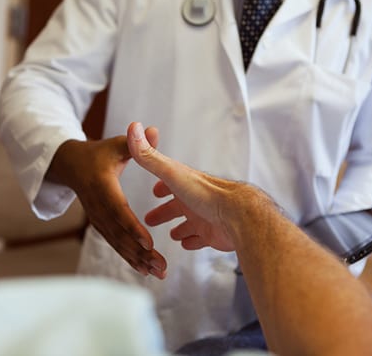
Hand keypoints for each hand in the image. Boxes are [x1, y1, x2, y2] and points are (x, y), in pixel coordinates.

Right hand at [49, 132, 166, 278]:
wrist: (71, 167)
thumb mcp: (115, 145)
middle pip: (120, 233)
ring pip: (117, 243)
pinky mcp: (100, 225)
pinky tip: (144, 269)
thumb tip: (152, 129)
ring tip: (157, 273)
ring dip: (137, 259)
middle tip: (161, 266)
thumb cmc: (98, 153)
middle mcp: (98, 207)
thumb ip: (135, 143)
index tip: (149, 242)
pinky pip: (115, 243)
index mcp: (102, 186)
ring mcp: (97, 218)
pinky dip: (128, 257)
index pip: (119, 209)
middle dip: (140, 252)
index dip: (133, 227)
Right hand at [126, 122, 234, 251]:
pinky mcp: (212, 234)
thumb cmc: (206, 194)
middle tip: (151, 219)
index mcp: (184, 184)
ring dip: (181, 227)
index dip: (160, 186)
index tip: (153, 190)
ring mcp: (205, 217)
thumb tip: (133, 128)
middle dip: (164, 212)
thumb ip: (150, 157)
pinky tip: (187, 244)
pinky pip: (201, 239)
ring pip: (189, 223)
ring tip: (172, 234)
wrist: (238, 216)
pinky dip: (193, 241)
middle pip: (177, 206)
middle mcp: (195, 200)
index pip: (169, 182)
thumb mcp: (171, 173)